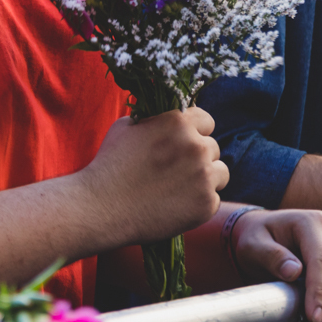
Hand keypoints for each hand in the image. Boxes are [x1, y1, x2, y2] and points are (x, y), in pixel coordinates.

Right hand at [78, 107, 227, 246]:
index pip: (206, 120)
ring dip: (205, 178)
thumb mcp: (126, 126)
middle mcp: (196, 146)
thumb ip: (154, 118)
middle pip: (212, 148)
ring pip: (220, 173)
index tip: (182, 144)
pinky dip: (199, 203)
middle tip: (175, 170)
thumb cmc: (109, 164)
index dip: (194, 131)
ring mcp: (204, 177)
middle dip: (197, 157)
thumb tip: (165, 114)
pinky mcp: (206, 205)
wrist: (101, 207)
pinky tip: (176, 205)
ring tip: (179, 188)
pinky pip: (213, 199)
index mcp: (179, 122)